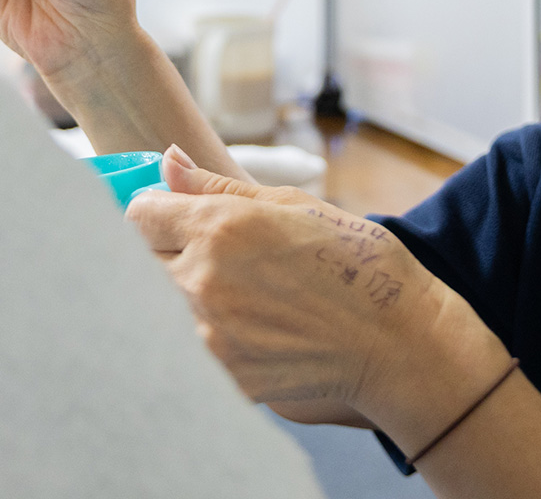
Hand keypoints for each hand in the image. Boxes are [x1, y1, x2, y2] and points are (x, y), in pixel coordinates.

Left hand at [127, 147, 498, 420]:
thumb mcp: (293, 206)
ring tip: (245, 294)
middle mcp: (204, 280)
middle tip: (219, 257)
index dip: (158, 211)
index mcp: (220, 228)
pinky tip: (257, 328)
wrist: (401, 343)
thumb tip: (168, 163)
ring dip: (189, 296)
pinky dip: (213, 335)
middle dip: (169, 253)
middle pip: (141, 262)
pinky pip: (193, 349)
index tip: (179, 217)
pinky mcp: (224, 377)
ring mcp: (210, 335)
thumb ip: (217, 187)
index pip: (139, 214)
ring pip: (164, 308)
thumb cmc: (357, 263)